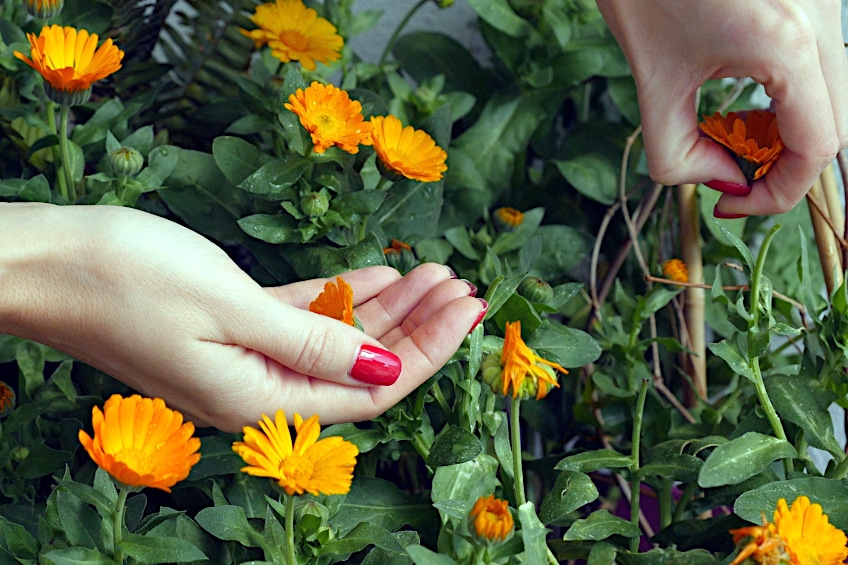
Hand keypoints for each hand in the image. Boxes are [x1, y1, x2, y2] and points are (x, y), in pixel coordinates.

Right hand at [0, 204, 484, 431]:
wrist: (43, 259)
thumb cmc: (125, 278)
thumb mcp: (233, 309)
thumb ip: (313, 344)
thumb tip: (386, 369)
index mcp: (260, 398)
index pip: (371, 387)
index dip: (428, 351)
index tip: (467, 310)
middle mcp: (258, 386)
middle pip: (363, 364)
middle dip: (419, 327)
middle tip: (464, 288)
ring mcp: (245, 355)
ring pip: (338, 338)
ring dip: (387, 307)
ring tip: (434, 273)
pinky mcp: (232, 323)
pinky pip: (304, 318)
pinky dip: (342, 298)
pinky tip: (378, 277)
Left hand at [596, 0, 847, 214]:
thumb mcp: (651, 82)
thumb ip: (678, 152)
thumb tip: (721, 180)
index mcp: (786, 44)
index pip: (817, 147)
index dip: (777, 192)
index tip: (732, 203)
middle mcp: (819, 19)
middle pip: (835, 125)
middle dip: (783, 165)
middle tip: (731, 171)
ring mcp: (823, 4)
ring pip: (832, 97)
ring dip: (787, 132)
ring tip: (731, 134)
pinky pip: (818, 66)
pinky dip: (788, 98)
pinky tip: (743, 98)